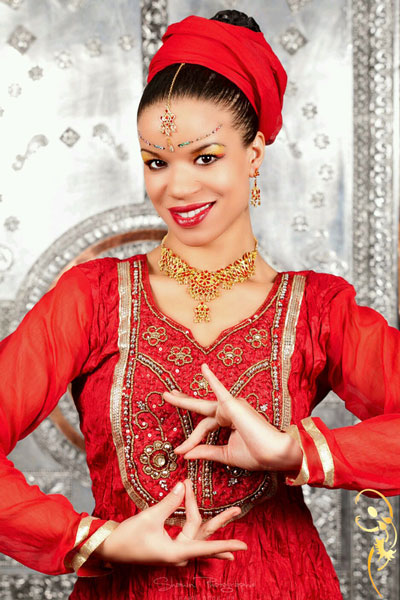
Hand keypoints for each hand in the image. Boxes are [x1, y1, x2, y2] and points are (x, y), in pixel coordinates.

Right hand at [95, 479, 246, 566]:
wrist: (108, 547)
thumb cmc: (128, 537)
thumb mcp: (150, 517)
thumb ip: (170, 501)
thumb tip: (184, 485)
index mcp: (176, 552)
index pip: (206, 547)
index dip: (225, 545)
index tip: (242, 547)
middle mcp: (179, 554)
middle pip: (203, 534)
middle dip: (220, 521)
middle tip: (237, 510)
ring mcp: (174, 550)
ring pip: (197, 532)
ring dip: (208, 518)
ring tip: (231, 512)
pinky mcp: (169, 545)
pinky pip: (189, 533)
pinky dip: (196, 521)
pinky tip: (206, 520)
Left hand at [163, 363, 301, 471]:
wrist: (275, 455)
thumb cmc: (256, 454)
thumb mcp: (225, 454)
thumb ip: (205, 451)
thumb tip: (185, 454)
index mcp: (228, 421)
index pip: (204, 427)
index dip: (190, 440)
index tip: (178, 451)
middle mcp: (229, 410)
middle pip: (201, 407)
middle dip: (183, 401)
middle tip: (167, 395)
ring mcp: (232, 405)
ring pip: (203, 412)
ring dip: (185, 405)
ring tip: (167, 396)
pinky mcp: (234, 404)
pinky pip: (220, 390)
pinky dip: (212, 379)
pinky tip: (203, 368)